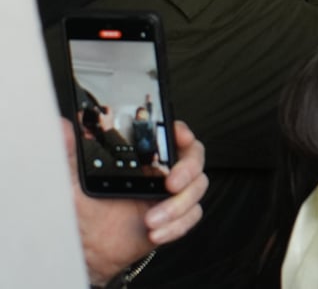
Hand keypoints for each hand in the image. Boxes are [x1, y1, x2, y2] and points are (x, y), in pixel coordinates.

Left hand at [67, 118, 206, 286]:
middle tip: (171, 183)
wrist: (85, 247)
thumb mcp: (72, 178)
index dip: (180, 132)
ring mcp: (170, 195)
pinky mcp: (174, 218)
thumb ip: (70, 151)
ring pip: (196, 189)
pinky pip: (191, 217)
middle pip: (194, 159)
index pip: (172, 135)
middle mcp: (161, 172)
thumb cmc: (82, 210)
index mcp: (142, 157)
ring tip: (152, 219)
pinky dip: (177, 225)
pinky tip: (156, 231)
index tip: (179, 135)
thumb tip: (64, 127)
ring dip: (178, 206)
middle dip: (187, 170)